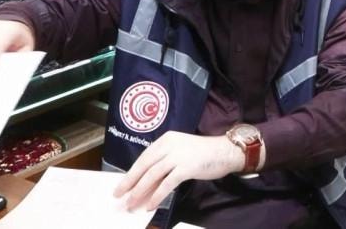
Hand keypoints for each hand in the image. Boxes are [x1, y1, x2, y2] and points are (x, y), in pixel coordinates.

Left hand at [115, 132, 243, 212]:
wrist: (225, 151)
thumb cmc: (203, 153)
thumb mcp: (180, 153)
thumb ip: (164, 164)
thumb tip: (146, 184)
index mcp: (166, 139)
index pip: (144, 157)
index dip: (131, 172)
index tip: (122, 185)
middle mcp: (170, 145)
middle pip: (144, 165)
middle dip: (130, 182)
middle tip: (119, 195)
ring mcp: (178, 155)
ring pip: (152, 174)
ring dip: (140, 191)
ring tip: (132, 203)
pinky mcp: (187, 167)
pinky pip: (167, 183)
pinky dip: (156, 195)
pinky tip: (150, 204)